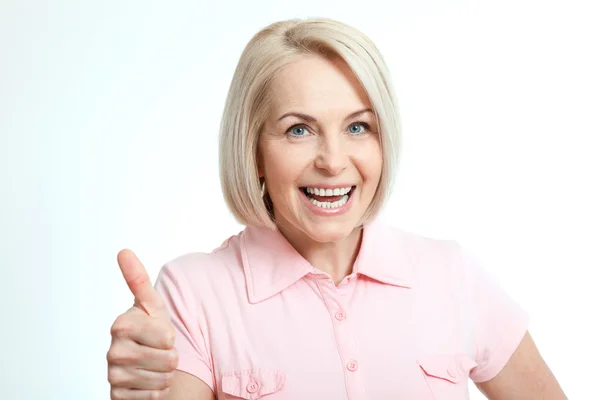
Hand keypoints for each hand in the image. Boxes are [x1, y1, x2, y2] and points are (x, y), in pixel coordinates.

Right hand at [107, 249, 177, 398]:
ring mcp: (113, 376)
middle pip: (168, 360)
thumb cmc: (151, 330)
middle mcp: (113, 351)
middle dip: (171, 358)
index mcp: (121, 325)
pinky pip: (153, 397)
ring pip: (162, 380)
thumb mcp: (151, 304)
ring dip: (164, 374)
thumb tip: (123, 251)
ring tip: (154, 365)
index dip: (171, 337)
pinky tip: (147, 381)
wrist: (143, 363)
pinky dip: (156, 392)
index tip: (159, 332)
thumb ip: (138, 279)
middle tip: (159, 350)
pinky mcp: (117, 396)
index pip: (167, 337)